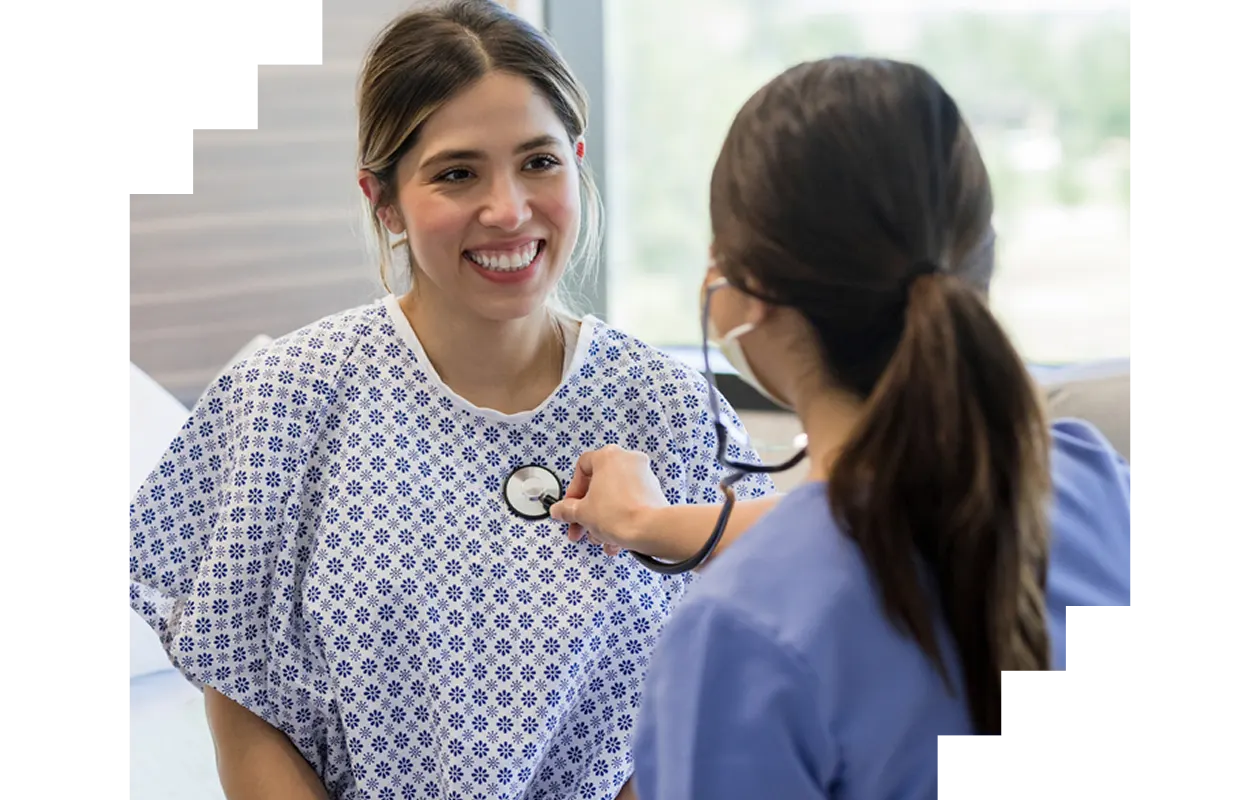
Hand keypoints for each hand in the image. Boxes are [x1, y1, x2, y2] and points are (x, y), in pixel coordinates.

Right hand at [550, 445, 668, 555]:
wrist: (649, 530)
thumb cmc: (620, 515)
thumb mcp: (582, 513)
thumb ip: (566, 510)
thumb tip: (560, 510)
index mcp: (609, 456)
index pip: (582, 467)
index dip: (572, 490)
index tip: (570, 506)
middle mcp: (628, 460)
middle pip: (599, 485)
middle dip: (587, 510)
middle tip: (580, 525)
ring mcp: (644, 475)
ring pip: (615, 497)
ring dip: (603, 518)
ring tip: (599, 537)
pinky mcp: (654, 492)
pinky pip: (630, 503)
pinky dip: (620, 518)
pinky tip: (614, 539)